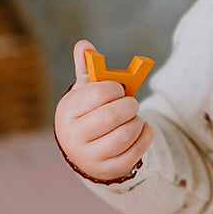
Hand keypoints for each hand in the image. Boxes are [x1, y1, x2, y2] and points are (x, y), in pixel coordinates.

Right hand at [54, 40, 154, 181]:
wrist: (85, 152)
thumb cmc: (87, 114)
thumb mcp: (83, 93)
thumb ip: (87, 70)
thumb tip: (84, 44)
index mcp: (67, 112)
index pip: (96, 94)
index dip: (114, 88)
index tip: (119, 89)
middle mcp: (74, 137)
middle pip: (111, 116)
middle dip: (128, 105)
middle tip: (131, 103)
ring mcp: (91, 156)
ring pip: (125, 134)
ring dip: (136, 121)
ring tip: (134, 117)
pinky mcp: (110, 169)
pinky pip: (136, 151)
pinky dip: (145, 135)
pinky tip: (143, 128)